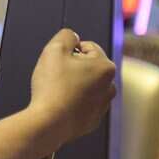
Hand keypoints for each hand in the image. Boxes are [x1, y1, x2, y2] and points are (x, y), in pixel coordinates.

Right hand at [29, 29, 116, 146]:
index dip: (68, 51)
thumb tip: (72, 36)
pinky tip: (60, 104)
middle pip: (88, 67)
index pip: (87, 47)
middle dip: (72, 69)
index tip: (58, 62)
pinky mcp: (93, 120)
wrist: (49, 122)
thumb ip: (66, 35)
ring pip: (85, 86)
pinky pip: (82, 104)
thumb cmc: (53, 88)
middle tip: (56, 76)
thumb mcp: (54, 49)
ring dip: (73, 85)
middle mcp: (109, 86)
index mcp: (105, 67)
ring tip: (57, 92)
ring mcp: (103, 105)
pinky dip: (72, 102)